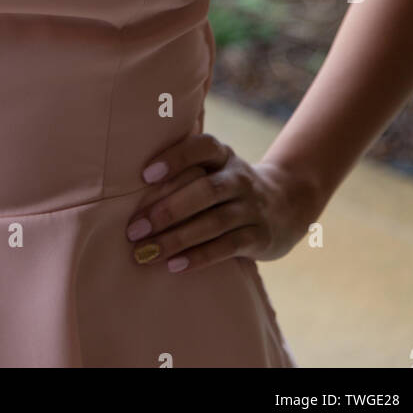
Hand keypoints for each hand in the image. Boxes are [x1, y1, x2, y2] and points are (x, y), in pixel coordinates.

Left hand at [125, 132, 315, 272]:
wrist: (287, 204)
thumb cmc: (229, 185)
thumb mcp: (215, 167)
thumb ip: (183, 169)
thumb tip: (126, 182)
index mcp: (223, 155)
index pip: (201, 148)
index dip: (175, 158)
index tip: (144, 175)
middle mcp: (239, 178)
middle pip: (204, 190)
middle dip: (166, 210)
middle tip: (133, 228)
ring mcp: (252, 208)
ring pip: (214, 222)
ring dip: (176, 238)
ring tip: (145, 252)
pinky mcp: (259, 237)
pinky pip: (227, 247)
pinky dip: (199, 256)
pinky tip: (174, 265)